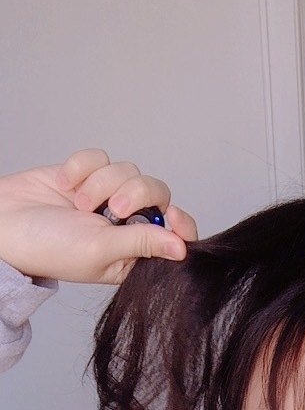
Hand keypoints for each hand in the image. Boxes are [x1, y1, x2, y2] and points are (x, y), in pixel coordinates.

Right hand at [0, 148, 198, 284]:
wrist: (5, 224)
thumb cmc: (49, 249)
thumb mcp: (100, 251)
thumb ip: (141, 244)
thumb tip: (182, 248)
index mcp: (136, 253)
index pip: (176, 234)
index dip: (179, 222)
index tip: (170, 216)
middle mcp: (127, 224)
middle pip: (158, 193)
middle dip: (135, 195)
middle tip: (110, 210)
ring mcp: (108, 197)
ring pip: (129, 171)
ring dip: (101, 183)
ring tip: (77, 203)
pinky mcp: (88, 174)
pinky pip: (101, 157)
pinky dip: (82, 167)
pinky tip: (65, 184)